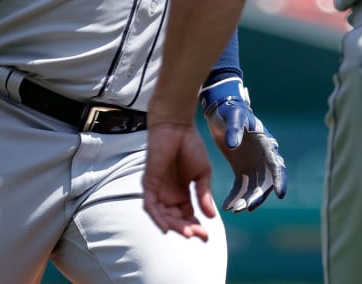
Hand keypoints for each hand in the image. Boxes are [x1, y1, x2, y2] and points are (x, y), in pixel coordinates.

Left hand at [142, 120, 215, 240]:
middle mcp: (169, 195)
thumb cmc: (190, 145)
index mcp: (182, 193)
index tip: (207, 235)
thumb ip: (204, 194)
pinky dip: (156, 218)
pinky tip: (165, 228)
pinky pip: (150, 206)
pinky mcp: (149, 184)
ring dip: (173, 226)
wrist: (177, 127)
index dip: (196, 226)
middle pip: (175, 219)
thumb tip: (211, 216)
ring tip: (186, 232)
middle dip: (186, 228)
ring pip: (163, 216)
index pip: (188, 216)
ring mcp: (158, 190)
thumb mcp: (202, 174)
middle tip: (198, 235)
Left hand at [199, 77, 287, 211]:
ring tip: (234, 209)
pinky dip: (236, 197)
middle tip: (246, 208)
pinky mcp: (241, 169)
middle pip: (265, 182)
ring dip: (246, 200)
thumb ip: (234, 130)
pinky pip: (241, 187)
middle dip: (258, 196)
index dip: (279, 179)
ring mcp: (253, 165)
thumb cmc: (230, 112)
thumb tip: (233, 145)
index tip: (280, 194)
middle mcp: (262, 158)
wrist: (221, 112)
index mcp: (266, 145)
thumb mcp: (233, 118)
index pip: (276, 165)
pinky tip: (227, 206)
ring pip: (253, 188)